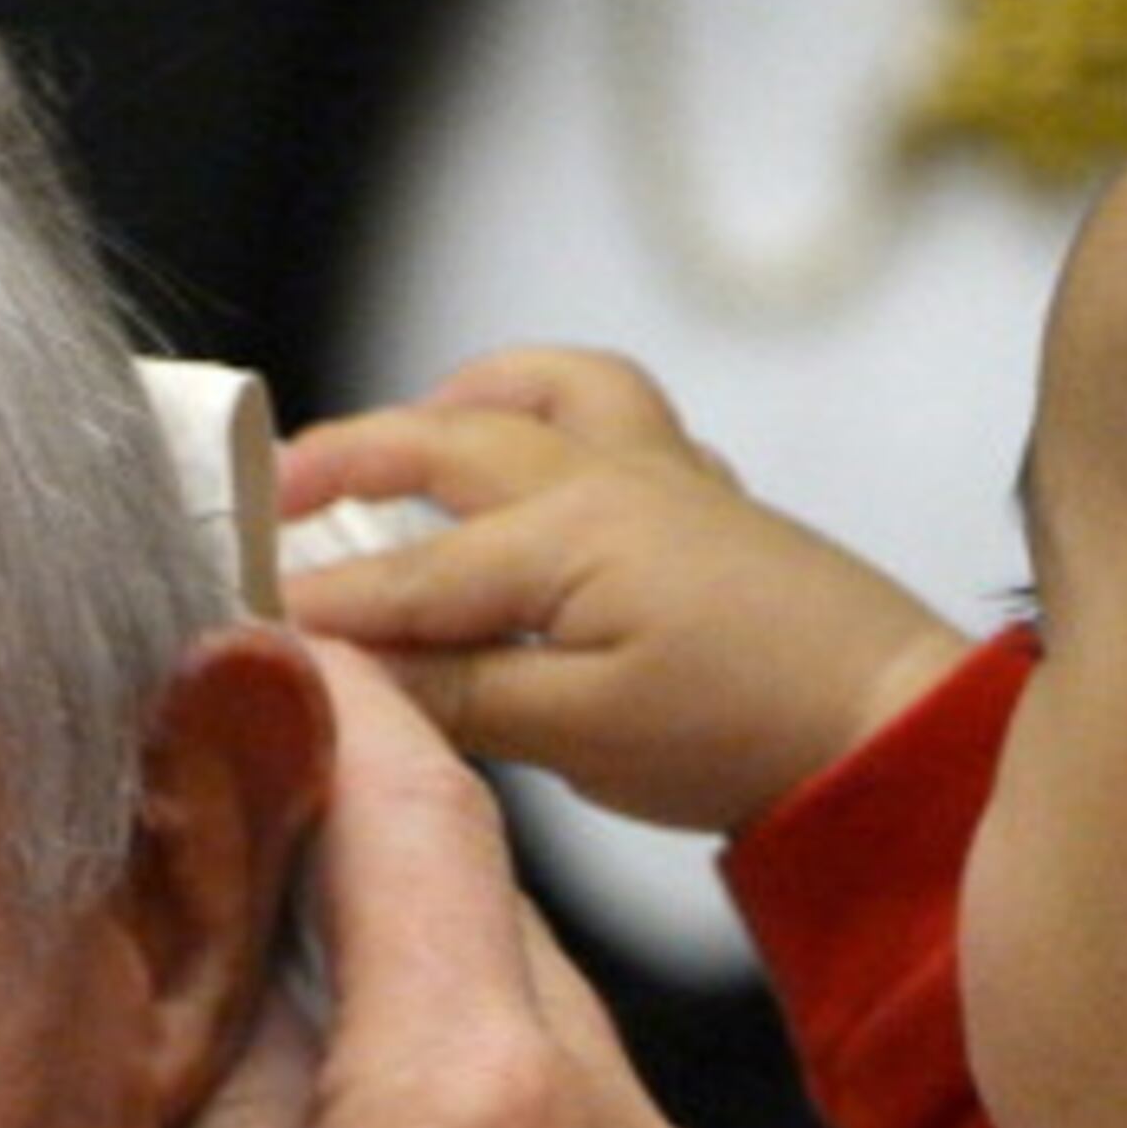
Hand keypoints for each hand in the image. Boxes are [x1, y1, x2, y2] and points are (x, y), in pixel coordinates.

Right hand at [85, 640, 782, 1127]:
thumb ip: (250, 1088)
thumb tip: (276, 977)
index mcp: (478, 1098)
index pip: (426, 824)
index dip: (349, 716)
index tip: (284, 656)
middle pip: (504, 958)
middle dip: (394, 928)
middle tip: (266, 944)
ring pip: (568, 1091)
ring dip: (464, 1084)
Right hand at [279, 347, 968, 833]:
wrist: (890, 729)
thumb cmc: (745, 734)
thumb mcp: (578, 736)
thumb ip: (454, 693)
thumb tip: (342, 669)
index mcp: (563, 532)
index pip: (401, 573)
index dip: (313, 604)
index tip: (236, 622)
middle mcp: (605, 478)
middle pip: (446, 444)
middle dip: (347, 463)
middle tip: (272, 498)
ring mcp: (664, 478)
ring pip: (547, 391)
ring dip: (464, 399)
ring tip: (407, 433)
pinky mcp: (707, 502)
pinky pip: (618, 417)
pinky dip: (554, 416)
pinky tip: (534, 467)